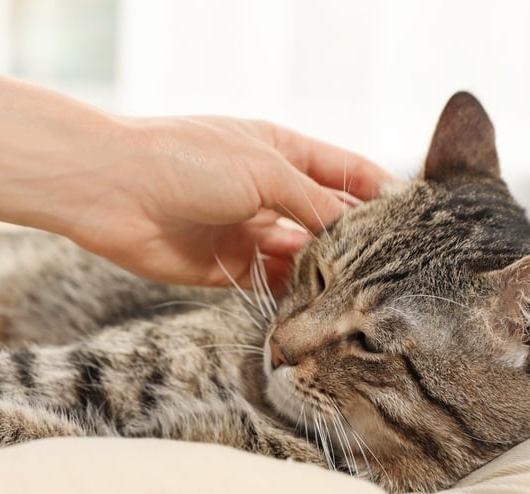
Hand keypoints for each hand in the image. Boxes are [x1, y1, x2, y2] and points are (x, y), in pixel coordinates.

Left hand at [65, 116, 392, 290]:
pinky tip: (317, 307)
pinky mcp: (226, 266)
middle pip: (326, 219)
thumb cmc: (186, 161)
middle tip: (390, 269)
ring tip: (357, 295)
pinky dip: (292, 294)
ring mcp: (248, 229)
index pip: (345, 172)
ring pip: (302, 256)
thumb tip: (356, 229)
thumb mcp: (264, 170)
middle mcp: (268, 191)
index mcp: (282, 151)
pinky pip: (271, 282)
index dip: (380, 192)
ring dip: (326, 273)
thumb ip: (313, 201)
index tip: (416, 219)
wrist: (112, 190)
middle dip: (356, 241)